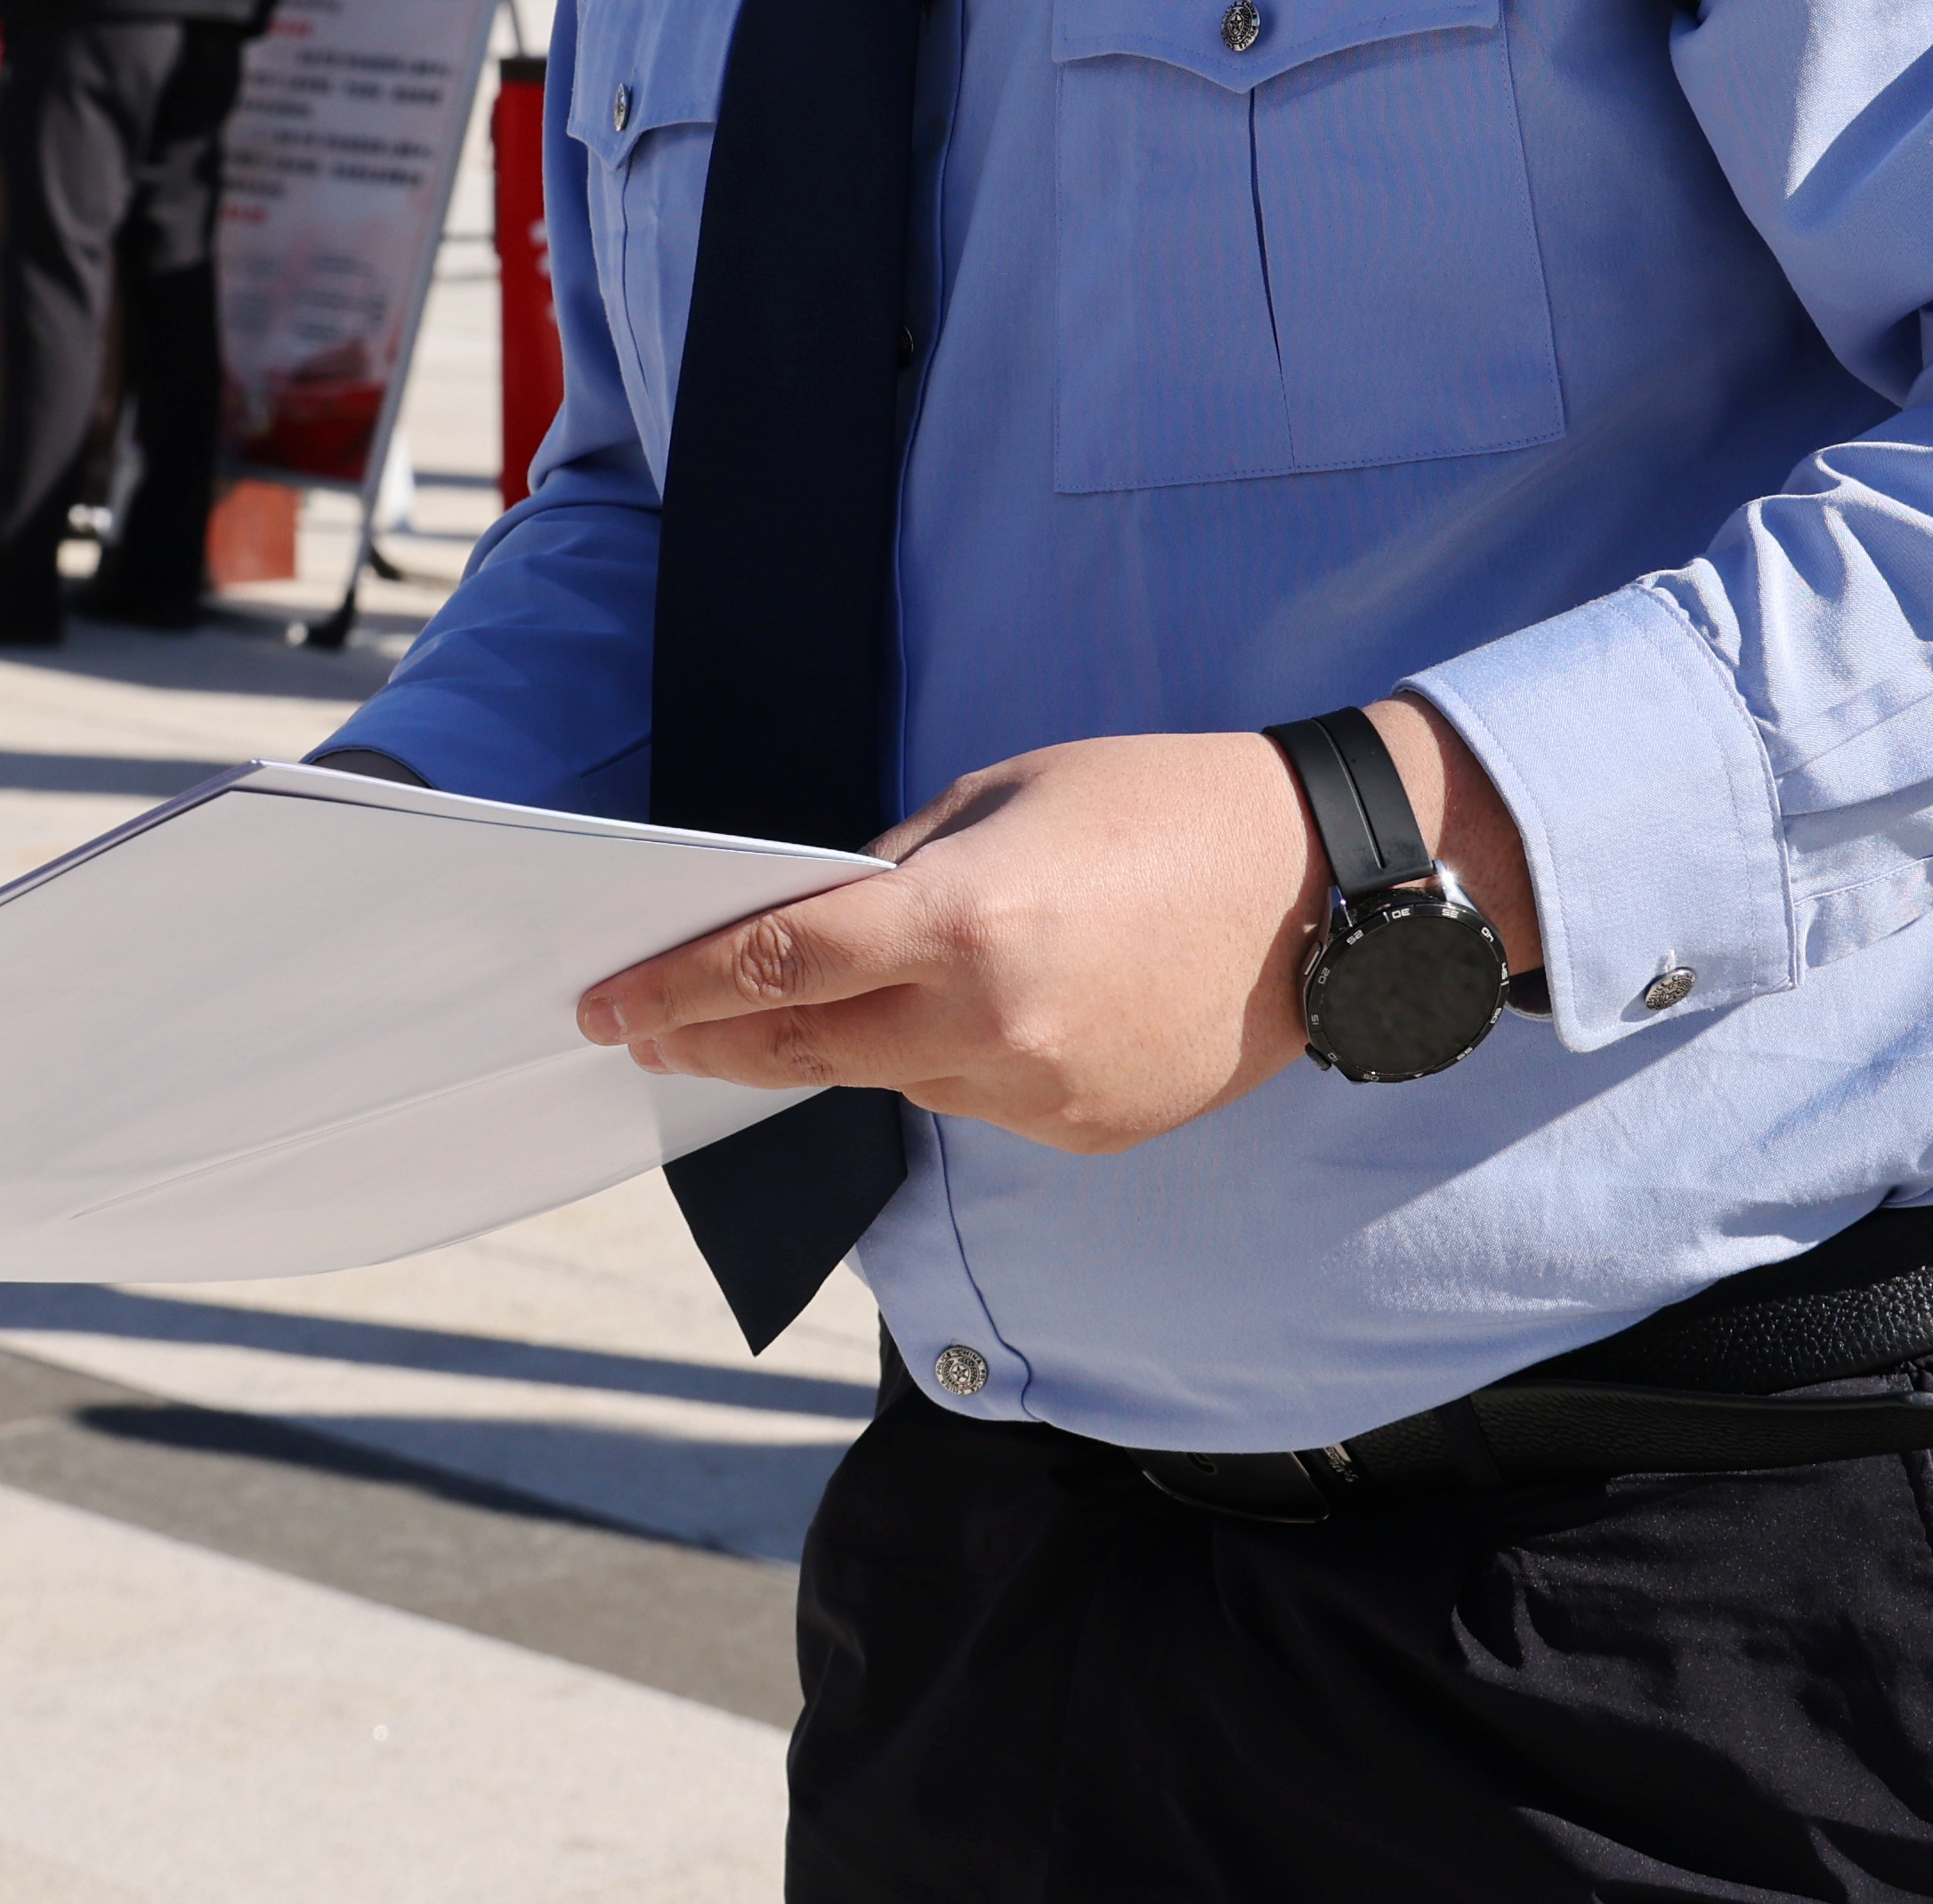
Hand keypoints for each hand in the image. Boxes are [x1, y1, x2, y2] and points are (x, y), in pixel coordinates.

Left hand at [574, 699, 1539, 1156]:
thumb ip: (899, 869)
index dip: (675, 991)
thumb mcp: (1004, 799)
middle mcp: (990, 1027)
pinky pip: (973, 1103)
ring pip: (891, 1083)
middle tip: (642, 1035)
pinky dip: (942, 1064)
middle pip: (805, 1054)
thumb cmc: (1163, 806)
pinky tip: (961, 1017)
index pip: (775, 970)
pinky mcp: (1085, 1134)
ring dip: (837, 1049)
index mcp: (961, 924)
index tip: (607, 1004)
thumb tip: (813, 918)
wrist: (1325, 888)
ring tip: (791, 1012)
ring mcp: (1039, 1095)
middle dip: (709, 1044)